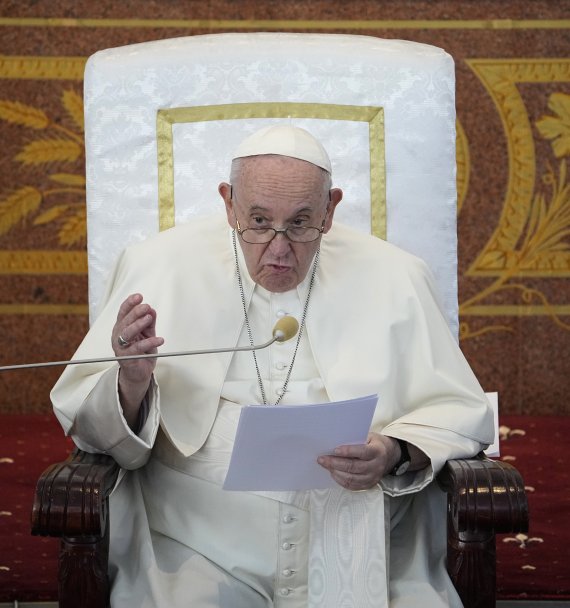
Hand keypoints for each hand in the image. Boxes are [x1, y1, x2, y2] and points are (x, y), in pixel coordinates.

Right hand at [112, 293, 163, 424]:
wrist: (138, 373)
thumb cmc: (142, 351)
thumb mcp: (147, 334)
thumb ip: (149, 323)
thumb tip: (152, 309)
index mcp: (121, 327)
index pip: (123, 312)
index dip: (129, 303)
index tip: (139, 296)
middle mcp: (118, 336)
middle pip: (124, 321)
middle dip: (135, 312)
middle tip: (146, 306)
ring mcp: (121, 348)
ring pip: (127, 333)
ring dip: (138, 324)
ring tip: (149, 318)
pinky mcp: (127, 358)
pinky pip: (137, 348)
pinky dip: (149, 342)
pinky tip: (160, 339)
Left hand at [317, 432, 399, 490]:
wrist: (388, 455)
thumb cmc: (373, 443)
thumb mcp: (368, 436)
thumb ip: (355, 440)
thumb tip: (335, 442)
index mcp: (377, 451)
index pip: (362, 452)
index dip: (348, 451)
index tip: (335, 450)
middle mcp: (377, 466)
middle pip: (354, 467)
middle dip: (335, 463)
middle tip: (322, 459)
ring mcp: (373, 477)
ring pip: (352, 478)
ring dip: (336, 473)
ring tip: (325, 466)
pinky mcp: (369, 485)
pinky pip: (353, 486)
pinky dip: (341, 480)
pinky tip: (333, 473)